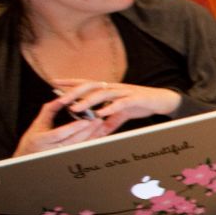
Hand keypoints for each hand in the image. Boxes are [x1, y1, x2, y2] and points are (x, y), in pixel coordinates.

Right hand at [13, 95, 113, 156]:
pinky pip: (82, 149)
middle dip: (88, 131)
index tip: (85, 121)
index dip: (73, 128)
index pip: (59, 134)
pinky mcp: (68, 156)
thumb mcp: (37, 124)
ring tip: (101, 125)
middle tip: (98, 120)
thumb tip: (61, 98)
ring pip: (80, 146)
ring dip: (93, 136)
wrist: (28, 156)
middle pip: (73, 141)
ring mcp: (60, 155)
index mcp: (41, 140)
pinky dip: (92, 141)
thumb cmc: (33, 139)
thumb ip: (49, 110)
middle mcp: (51, 150)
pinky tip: (99, 134)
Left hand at [51, 78, 179, 127]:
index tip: (53, 82)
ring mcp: (124, 92)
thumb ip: (109, 121)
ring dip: (88, 101)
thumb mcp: (122, 113)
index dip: (70, 82)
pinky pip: (120, 103)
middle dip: (74, 91)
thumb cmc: (140, 104)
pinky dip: (110, 108)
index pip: (85, 83)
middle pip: (90, 86)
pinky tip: (101, 113)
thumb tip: (97, 132)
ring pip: (102, 94)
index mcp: (108, 89)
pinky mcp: (134, 98)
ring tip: (76, 108)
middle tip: (60, 98)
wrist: (162, 100)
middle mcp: (113, 88)